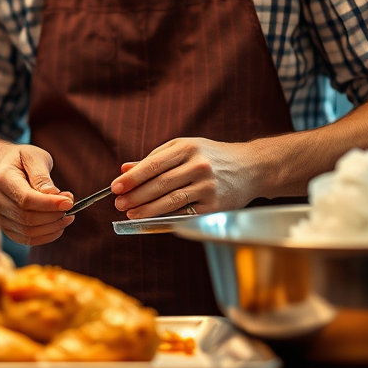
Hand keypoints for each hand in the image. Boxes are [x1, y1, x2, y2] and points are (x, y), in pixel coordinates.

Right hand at [0, 144, 73, 245]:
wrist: (3, 166)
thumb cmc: (22, 159)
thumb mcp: (34, 157)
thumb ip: (42, 177)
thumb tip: (54, 196)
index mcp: (1, 179)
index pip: (27, 199)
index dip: (50, 204)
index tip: (69, 202)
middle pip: (28, 218)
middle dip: (54, 215)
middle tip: (70, 205)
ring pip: (28, 232)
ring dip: (53, 227)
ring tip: (67, 215)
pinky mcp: (6, 227)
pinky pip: (27, 239)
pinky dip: (46, 236)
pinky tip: (58, 226)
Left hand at [111, 137, 259, 217]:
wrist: (251, 167)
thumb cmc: (211, 156)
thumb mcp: (184, 149)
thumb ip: (155, 158)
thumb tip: (124, 169)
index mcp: (187, 148)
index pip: (153, 164)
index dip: (132, 177)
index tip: (115, 186)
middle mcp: (198, 166)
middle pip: (160, 184)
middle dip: (136, 195)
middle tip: (119, 203)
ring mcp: (208, 186)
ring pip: (171, 201)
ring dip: (147, 209)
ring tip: (130, 213)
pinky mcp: (215, 205)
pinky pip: (185, 213)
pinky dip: (167, 217)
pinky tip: (152, 219)